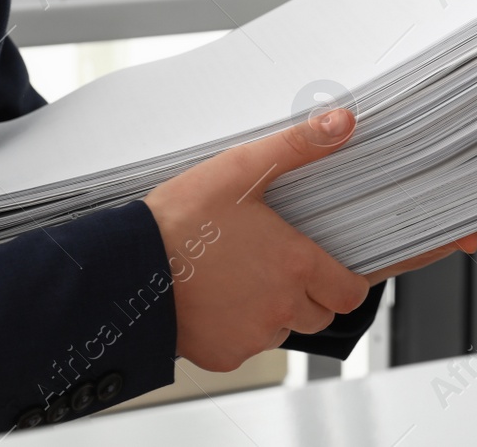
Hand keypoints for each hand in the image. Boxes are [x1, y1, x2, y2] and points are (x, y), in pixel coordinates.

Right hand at [143, 108, 369, 371]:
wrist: (127, 265)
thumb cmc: (182, 218)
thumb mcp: (243, 168)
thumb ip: (299, 145)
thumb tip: (343, 121)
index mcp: (295, 266)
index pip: (350, 293)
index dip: (345, 280)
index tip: (332, 268)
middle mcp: (279, 308)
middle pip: (320, 313)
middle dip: (310, 294)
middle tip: (278, 264)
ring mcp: (250, 337)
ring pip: (282, 330)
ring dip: (273, 311)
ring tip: (242, 276)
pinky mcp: (222, 356)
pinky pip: (245, 347)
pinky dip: (237, 329)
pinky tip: (217, 298)